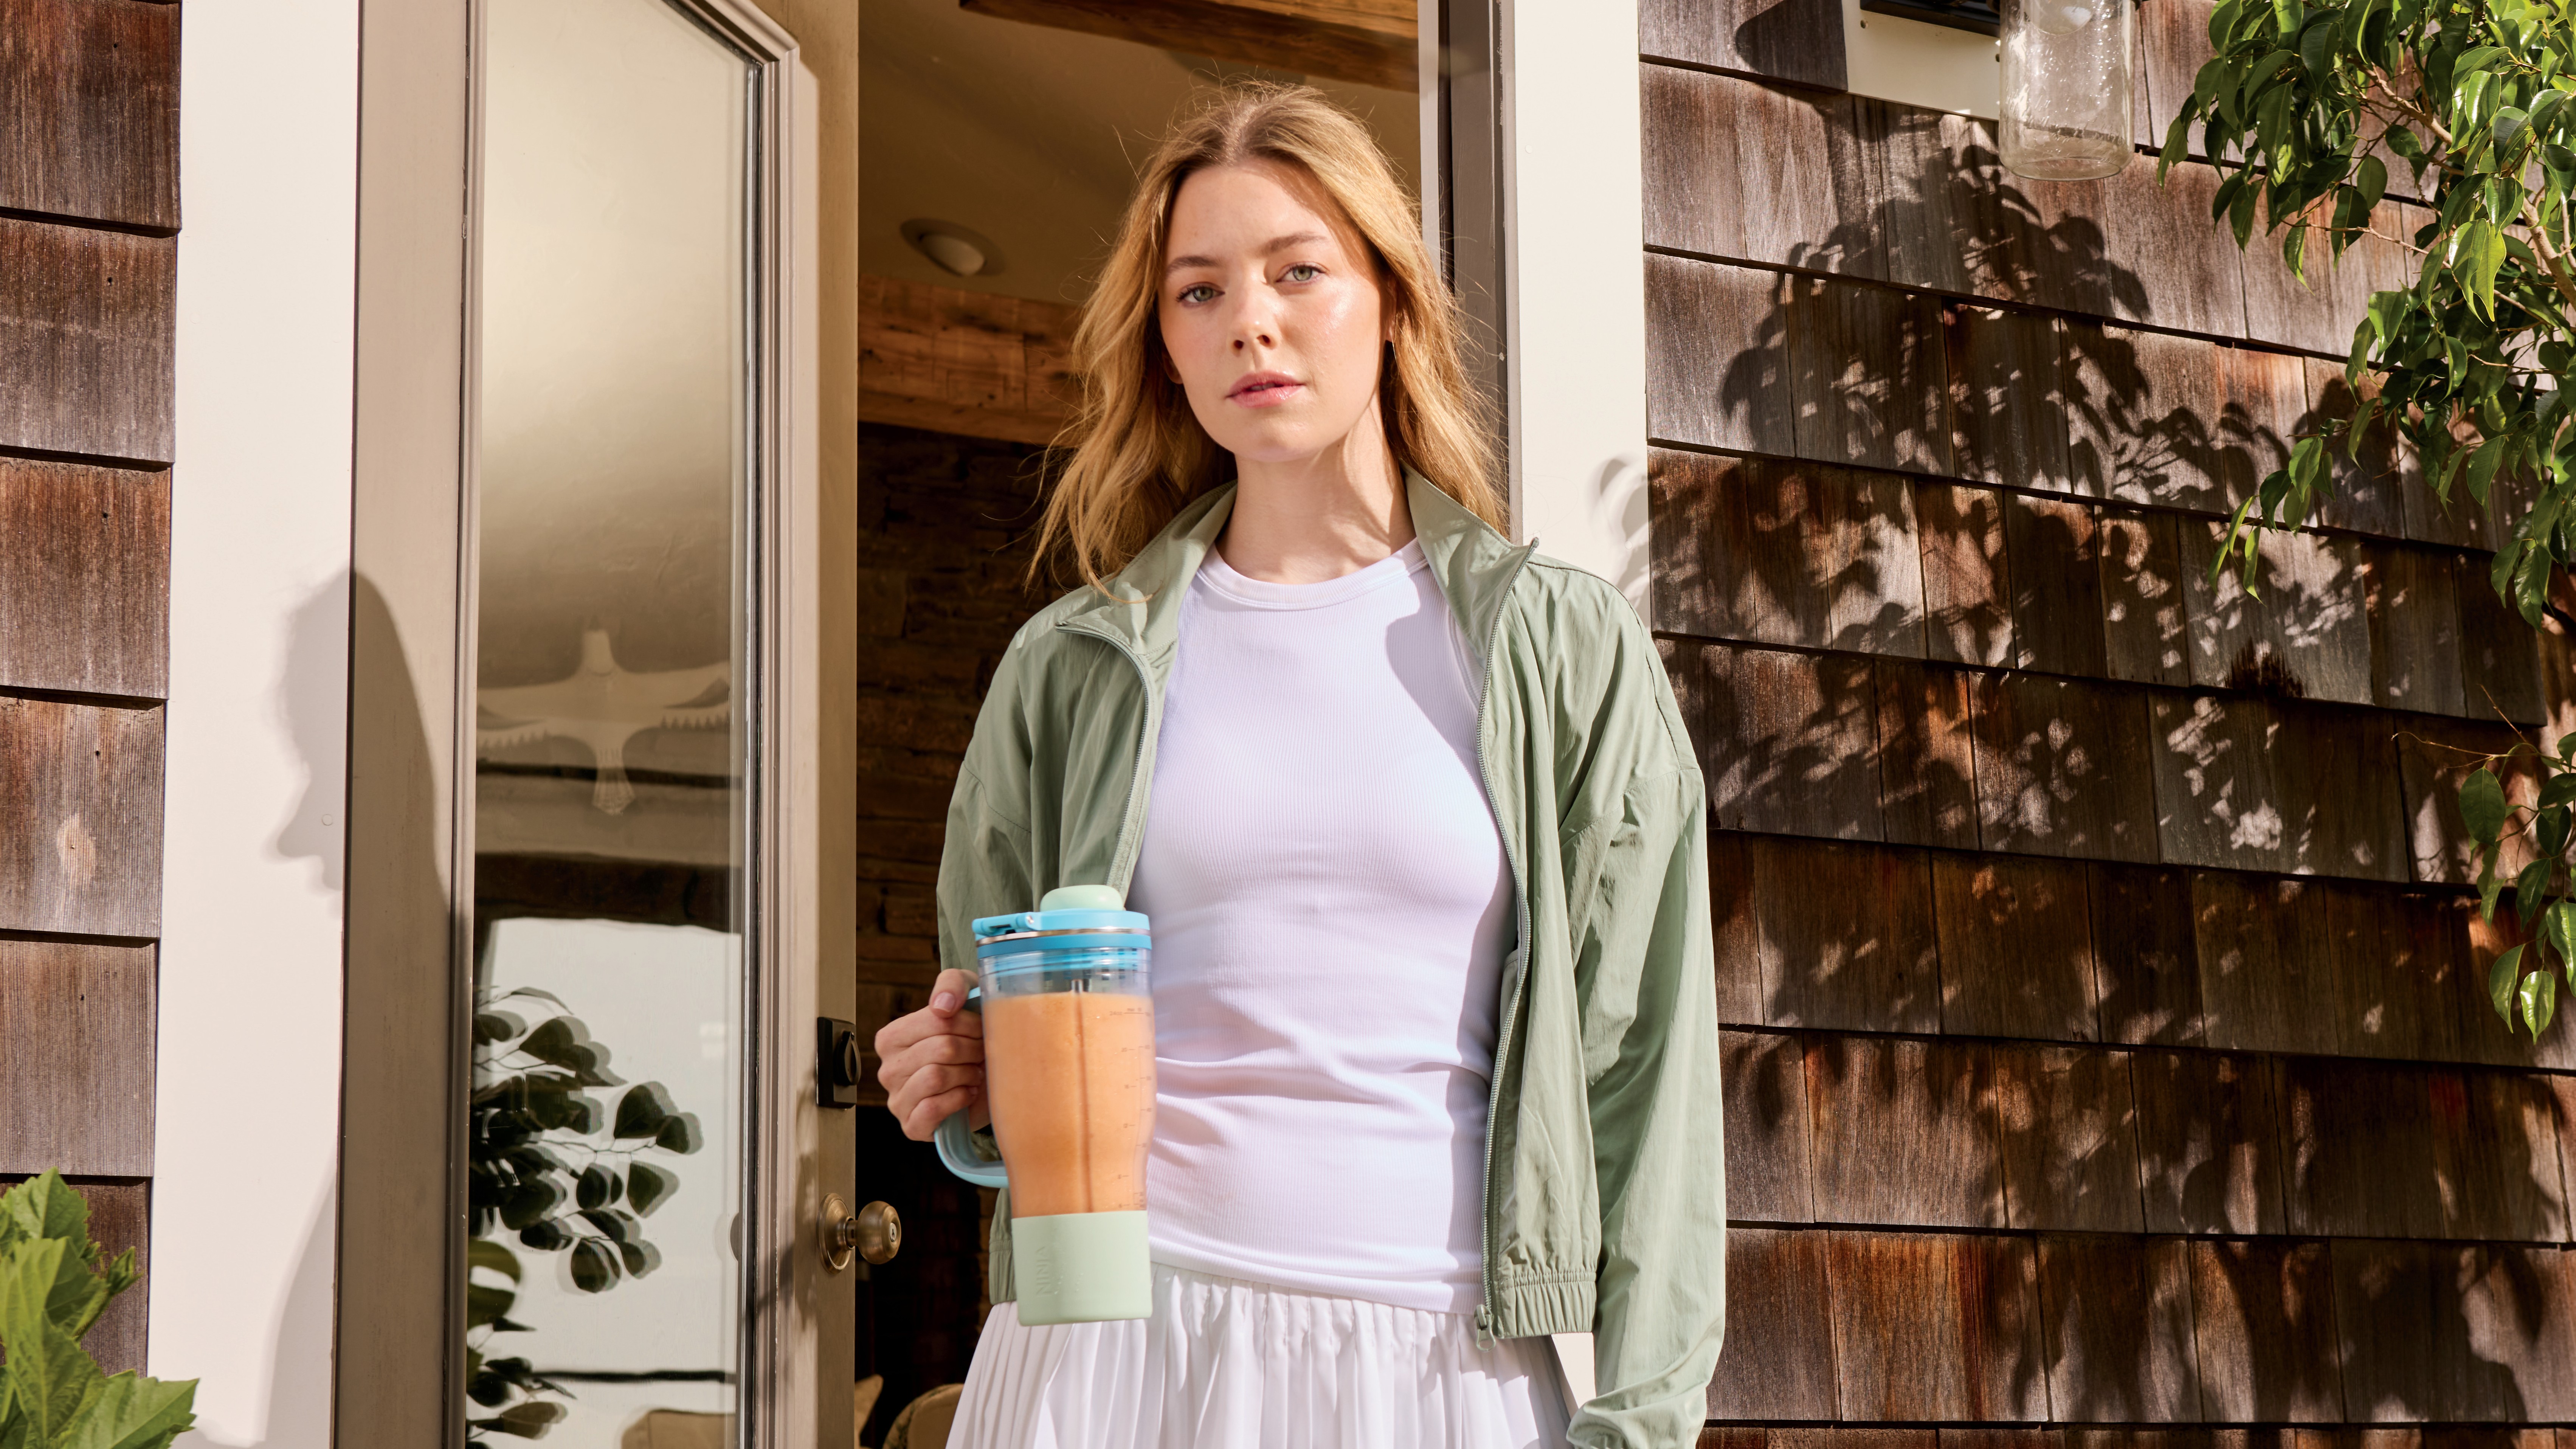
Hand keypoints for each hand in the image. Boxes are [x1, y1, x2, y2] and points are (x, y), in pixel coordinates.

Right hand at [874, 968, 987, 1140]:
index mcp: (891, 1038)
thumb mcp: (965, 998)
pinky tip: (967, 1093)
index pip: (936, 1020)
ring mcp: (897, 1100)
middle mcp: (887, 1069)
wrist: (985, 1084)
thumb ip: (951, 985)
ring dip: (967, 1074)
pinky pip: (931, 1109)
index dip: (969, 1023)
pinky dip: (958, 1099)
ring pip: (935, 1077)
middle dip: (972, 1049)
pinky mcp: (911, 1126)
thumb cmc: (970, 1039)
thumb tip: (942, 1006)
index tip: (981, 1028)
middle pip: (941, 1048)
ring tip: (974, 1073)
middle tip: (982, 1053)